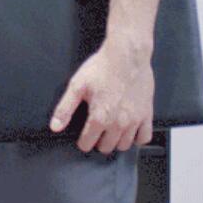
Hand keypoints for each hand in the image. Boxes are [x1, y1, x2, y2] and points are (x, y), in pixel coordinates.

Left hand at [48, 38, 153, 153]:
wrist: (127, 55)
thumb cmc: (102, 67)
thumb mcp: (77, 85)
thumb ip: (65, 108)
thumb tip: (55, 126)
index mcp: (99, 118)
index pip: (87, 144)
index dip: (82, 141)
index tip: (83, 136)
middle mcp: (118, 123)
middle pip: (106, 147)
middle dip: (99, 142)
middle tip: (97, 131)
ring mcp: (134, 120)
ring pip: (124, 145)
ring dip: (116, 141)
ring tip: (111, 131)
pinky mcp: (146, 114)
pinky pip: (144, 137)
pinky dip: (137, 137)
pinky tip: (130, 130)